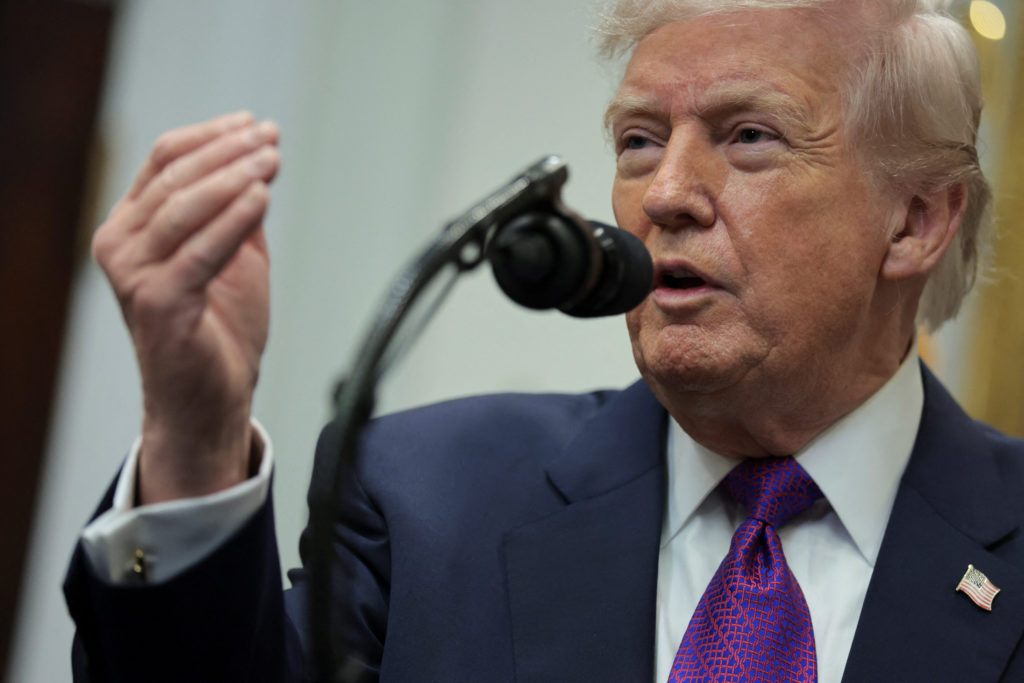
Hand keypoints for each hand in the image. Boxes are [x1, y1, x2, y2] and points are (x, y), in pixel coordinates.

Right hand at [92, 112, 279, 503]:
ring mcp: (133, 275)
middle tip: (271, 138)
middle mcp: (121, 245)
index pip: (165, 161)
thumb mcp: (234, 256)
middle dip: (228, 152)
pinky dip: (234, 219)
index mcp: (134, 227)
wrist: (214, 399)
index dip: (212, 137)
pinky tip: (262, 197)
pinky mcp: (157, 304)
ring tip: (272, 159)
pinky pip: (201, 251)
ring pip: (185, 207)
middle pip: (175, 177)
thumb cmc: (221, 329)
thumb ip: (237, 212)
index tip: (255, 124)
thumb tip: (259, 159)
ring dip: (234, 177)